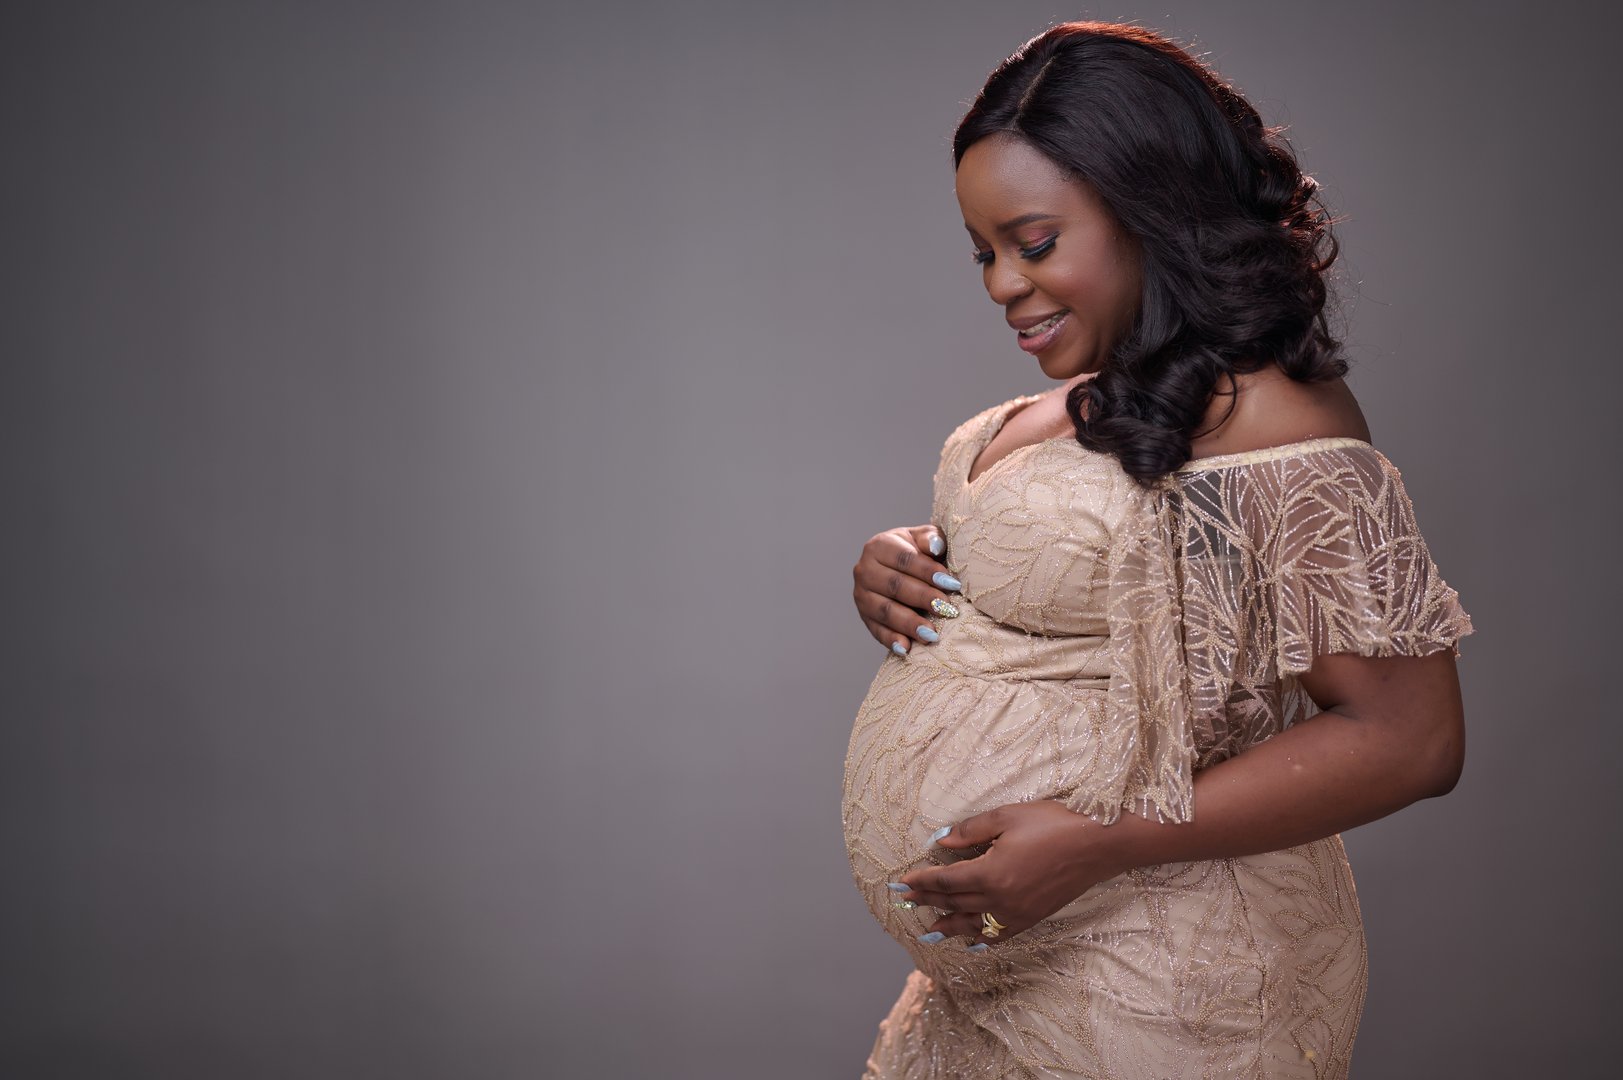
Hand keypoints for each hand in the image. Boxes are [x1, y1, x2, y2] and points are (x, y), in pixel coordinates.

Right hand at [852, 525, 961, 654]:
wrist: (904, 568)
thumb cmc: (920, 552)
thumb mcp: (926, 539)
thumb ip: (932, 538)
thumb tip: (935, 547)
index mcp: (879, 545)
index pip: (904, 559)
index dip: (928, 571)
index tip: (952, 583)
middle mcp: (864, 570)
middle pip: (894, 586)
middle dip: (923, 598)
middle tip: (948, 609)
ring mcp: (861, 595)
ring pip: (884, 610)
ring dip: (909, 624)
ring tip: (932, 634)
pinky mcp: (864, 617)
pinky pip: (876, 631)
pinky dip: (891, 640)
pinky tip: (906, 649)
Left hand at [896, 801, 1125, 944]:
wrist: (1098, 845)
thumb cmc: (1053, 824)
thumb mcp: (1006, 816)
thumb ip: (969, 831)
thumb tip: (939, 841)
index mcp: (990, 874)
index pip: (944, 881)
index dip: (920, 882)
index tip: (899, 882)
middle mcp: (999, 900)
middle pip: (954, 903)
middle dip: (927, 901)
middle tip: (905, 901)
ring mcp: (1016, 914)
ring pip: (972, 924)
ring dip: (947, 926)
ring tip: (928, 930)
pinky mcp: (1032, 918)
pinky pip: (998, 935)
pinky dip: (979, 939)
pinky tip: (970, 941)